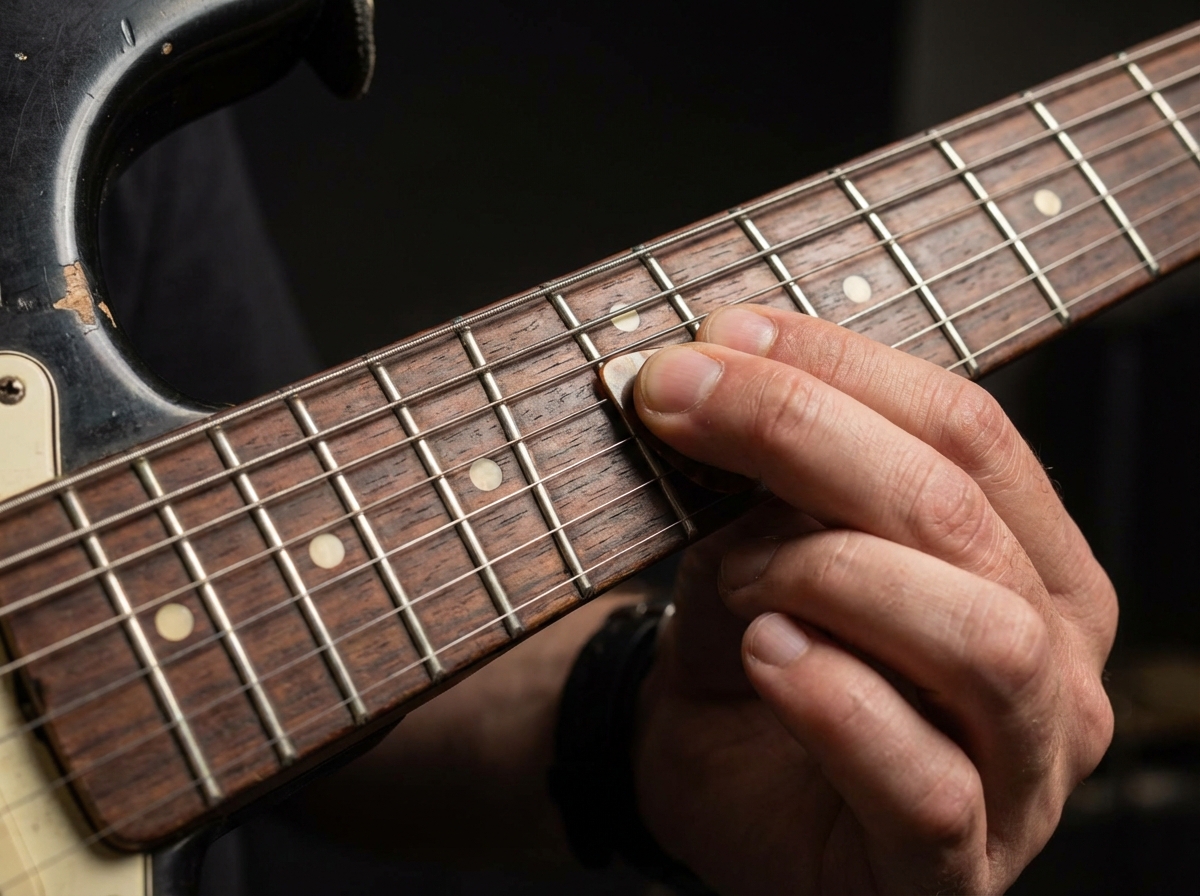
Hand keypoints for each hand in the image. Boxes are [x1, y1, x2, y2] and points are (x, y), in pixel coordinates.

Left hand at [630, 306, 1116, 894]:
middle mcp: (1054, 659)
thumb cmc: (758, 648)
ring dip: (830, 573)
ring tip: (738, 575)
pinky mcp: (954, 865)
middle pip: (958, 514)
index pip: (970, 431)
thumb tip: (719, 370)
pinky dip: (834, 699)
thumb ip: (773, 472)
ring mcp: (1022, 773)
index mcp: (1030, 561)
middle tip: (680, 404)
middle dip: (804, 437)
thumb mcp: (764, 539)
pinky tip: (765, 654)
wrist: (708, 782)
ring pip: (980, 637)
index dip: (841, 368)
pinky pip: (924, 780)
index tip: (721, 335)